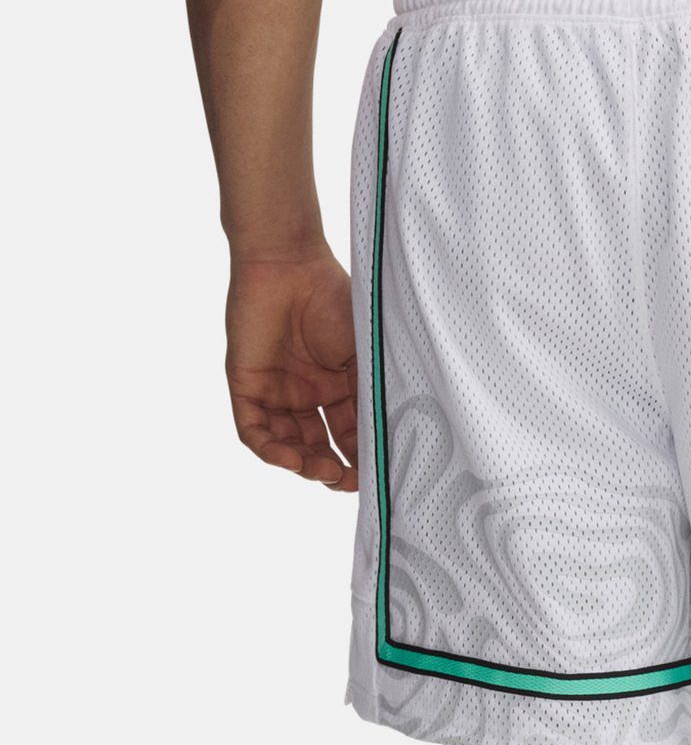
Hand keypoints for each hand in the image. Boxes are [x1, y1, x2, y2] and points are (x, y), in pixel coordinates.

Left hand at [225, 251, 358, 489]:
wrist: (288, 262)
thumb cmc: (335, 298)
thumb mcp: (366, 354)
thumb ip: (373, 395)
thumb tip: (391, 442)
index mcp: (338, 386)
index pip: (350, 436)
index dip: (361, 460)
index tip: (376, 478)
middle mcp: (306, 393)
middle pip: (318, 448)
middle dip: (333, 471)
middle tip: (348, 483)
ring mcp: (276, 391)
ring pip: (286, 446)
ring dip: (305, 467)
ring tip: (324, 473)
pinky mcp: (246, 385)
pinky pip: (254, 432)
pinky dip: (271, 452)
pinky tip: (292, 461)